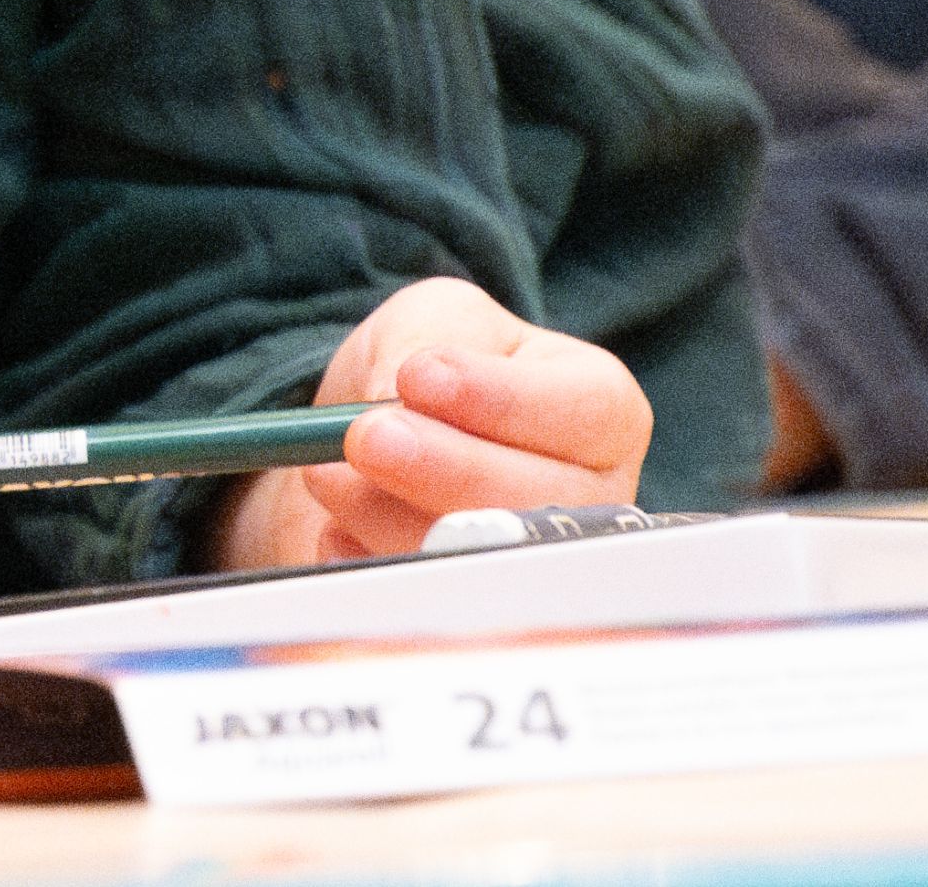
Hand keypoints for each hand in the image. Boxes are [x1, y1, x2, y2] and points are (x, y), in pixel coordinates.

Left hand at [213, 278, 650, 566]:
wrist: (373, 439)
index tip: (416, 377)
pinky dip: (368, 564)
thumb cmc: (426, 368)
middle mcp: (588, 495)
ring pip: (478, 557)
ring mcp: (538, 563)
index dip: (500, 399)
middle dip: (443, 466)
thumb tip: (404, 395)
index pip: (585, 411)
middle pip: (535, 499)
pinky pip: (427, 603)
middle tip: (367, 437)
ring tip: (328, 475)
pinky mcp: (474, 608)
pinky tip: (335, 532)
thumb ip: (428, 340)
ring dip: (388, 515)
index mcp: (600, 409)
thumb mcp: (434, 318)